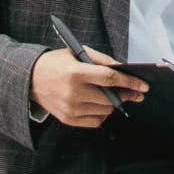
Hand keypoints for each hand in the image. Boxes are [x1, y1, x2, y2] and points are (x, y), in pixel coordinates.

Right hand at [30, 46, 147, 127]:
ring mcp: (70, 108)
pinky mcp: (68, 119)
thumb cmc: (57, 63)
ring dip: (114, 104)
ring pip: (105, 110)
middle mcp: (73, 93)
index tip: (144, 86)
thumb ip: (102, 60)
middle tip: (137, 93)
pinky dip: (103, 114)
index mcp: (76, 73)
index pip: (110, 79)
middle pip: (110, 98)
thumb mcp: (78, 52)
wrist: (30, 79)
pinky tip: (102, 105)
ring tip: (115, 96)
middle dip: (127, 95)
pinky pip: (95, 121)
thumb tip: (124, 70)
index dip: (130, 83)